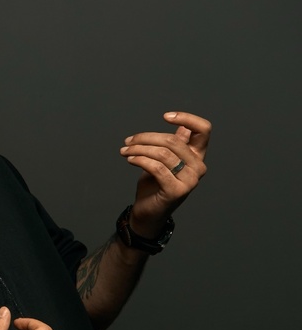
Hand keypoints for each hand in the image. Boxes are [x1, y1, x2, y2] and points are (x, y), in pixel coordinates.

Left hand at [120, 111, 210, 235]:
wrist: (148, 212)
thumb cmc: (154, 185)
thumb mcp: (163, 161)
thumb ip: (174, 146)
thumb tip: (182, 127)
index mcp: (197, 156)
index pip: (203, 130)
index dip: (187, 118)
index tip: (165, 116)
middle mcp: (198, 167)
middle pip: (173, 140)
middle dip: (146, 138)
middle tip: (128, 141)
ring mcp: (190, 180)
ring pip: (162, 153)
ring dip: (139, 149)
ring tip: (125, 151)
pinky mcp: (176, 190)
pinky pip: (156, 167)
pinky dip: (139, 160)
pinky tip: (129, 159)